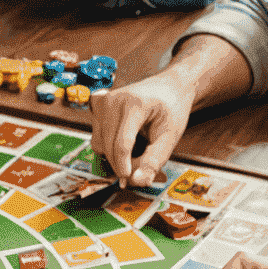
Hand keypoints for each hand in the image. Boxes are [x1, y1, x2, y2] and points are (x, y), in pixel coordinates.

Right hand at [91, 71, 195, 186]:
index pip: (122, 144)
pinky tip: (125, 139)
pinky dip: (108, 146)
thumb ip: (154, 160)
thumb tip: (136, 181)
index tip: (128, 181)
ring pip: (99, 144)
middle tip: (136, 172)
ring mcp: (102, 101)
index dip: (124, 167)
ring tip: (135, 148)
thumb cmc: (172, 109)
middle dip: (120, 164)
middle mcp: (113, 100)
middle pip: (108, 146)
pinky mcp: (96, 105)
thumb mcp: (170, 136)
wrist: (168, 87)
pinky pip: (96, 137)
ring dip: (113, 155)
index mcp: (134, 104)